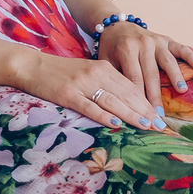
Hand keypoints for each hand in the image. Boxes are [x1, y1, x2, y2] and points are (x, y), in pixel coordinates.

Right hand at [21, 51, 166, 130]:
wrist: (32, 66)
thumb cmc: (60, 73)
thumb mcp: (88, 74)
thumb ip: (106, 85)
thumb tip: (126, 105)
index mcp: (104, 68)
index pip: (132, 87)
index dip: (147, 103)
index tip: (160, 118)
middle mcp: (96, 74)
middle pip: (126, 94)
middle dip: (145, 111)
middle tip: (160, 127)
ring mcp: (82, 84)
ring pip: (112, 100)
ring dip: (131, 114)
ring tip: (146, 125)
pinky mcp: (68, 94)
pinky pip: (89, 106)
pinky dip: (103, 115)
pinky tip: (115, 123)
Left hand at [97, 23, 192, 112]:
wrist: (116, 26)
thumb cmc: (111, 49)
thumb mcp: (106, 62)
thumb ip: (115, 79)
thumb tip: (121, 106)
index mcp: (126, 50)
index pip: (134, 79)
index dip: (139, 98)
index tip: (143, 115)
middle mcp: (143, 44)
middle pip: (151, 74)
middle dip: (155, 96)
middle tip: (160, 115)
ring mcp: (156, 41)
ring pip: (167, 62)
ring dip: (175, 76)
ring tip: (182, 91)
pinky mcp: (166, 39)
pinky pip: (180, 47)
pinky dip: (190, 55)